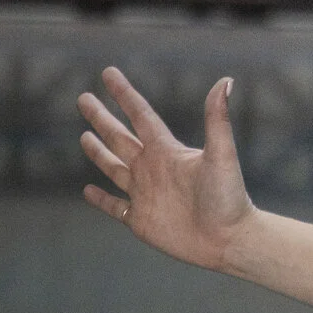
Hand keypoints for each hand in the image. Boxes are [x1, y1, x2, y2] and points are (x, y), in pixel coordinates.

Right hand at [78, 68, 252, 271]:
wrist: (229, 239)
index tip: (108, 73)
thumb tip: (226, 81)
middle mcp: (153, 168)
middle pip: (120, 137)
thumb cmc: (229, 197)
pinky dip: (100, 199)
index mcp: (168, 151)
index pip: (140, 115)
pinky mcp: (140, 219)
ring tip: (84, 136)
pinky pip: (115, 207)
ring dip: (99, 153)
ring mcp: (145, 194)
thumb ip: (218, 119)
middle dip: (101, 118)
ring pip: (114, 168)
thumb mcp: (222, 154)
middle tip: (83, 98)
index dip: (123, 94)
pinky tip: (87, 190)